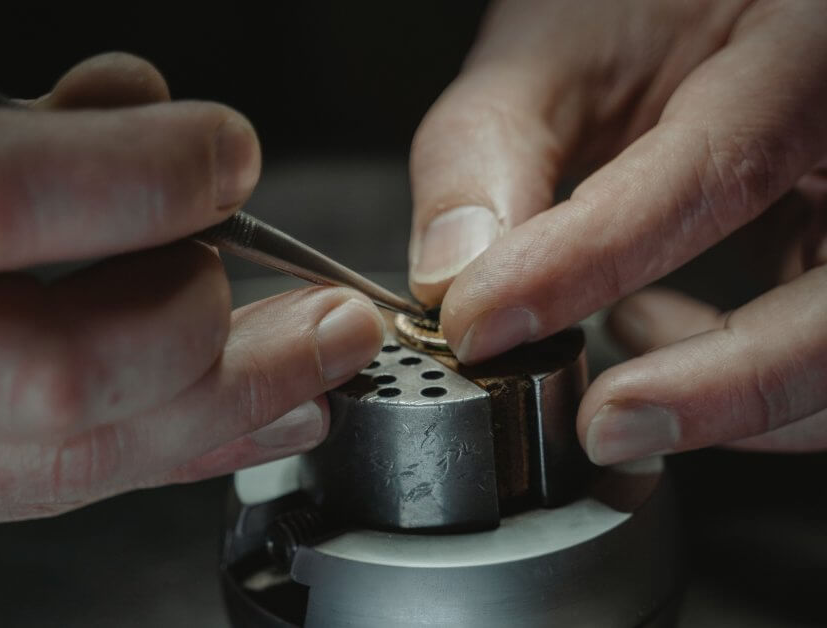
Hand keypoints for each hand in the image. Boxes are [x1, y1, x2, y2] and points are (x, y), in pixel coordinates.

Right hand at [0, 53, 383, 579]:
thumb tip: (132, 105)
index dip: (130, 177)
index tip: (225, 151)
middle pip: (57, 380)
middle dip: (215, 334)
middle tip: (318, 302)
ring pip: (70, 461)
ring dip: (229, 410)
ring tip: (323, 368)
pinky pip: (56, 488)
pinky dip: (172, 448)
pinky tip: (252, 420)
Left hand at [407, 1, 826, 463]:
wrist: (700, 8)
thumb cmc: (634, 6)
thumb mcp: (552, 48)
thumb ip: (490, 149)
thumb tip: (454, 275)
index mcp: (806, 45)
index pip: (718, 170)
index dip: (588, 261)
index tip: (483, 323)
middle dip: (724, 386)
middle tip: (605, 424)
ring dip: (730, 386)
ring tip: (620, 336)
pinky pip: (815, 342)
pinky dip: (730, 363)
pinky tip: (648, 318)